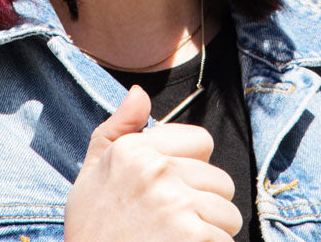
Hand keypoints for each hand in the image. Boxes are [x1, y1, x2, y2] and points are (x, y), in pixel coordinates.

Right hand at [64, 85, 241, 240]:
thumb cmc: (93, 230)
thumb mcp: (92, 173)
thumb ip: (118, 128)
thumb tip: (139, 93)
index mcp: (134, 150)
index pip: (201, 141)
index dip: (193, 167)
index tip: (173, 189)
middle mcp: (157, 170)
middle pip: (220, 180)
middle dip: (205, 204)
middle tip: (174, 224)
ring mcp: (177, 204)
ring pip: (228, 214)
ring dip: (212, 233)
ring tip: (178, 241)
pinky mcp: (193, 237)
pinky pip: (226, 241)